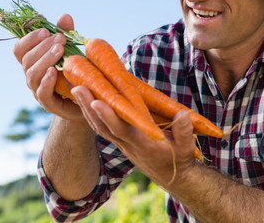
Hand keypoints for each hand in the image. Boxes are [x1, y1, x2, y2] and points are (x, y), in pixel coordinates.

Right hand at [13, 14, 82, 119]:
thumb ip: (66, 34)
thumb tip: (65, 16)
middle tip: (60, 38)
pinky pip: (42, 93)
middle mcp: (32, 75)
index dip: (29, 38)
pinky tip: (54, 71)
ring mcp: (38, 90)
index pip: (20, 49)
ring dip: (45, 59)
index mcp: (33, 62)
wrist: (87, 98)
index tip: (46, 29)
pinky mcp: (49, 104)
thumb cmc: (76, 71)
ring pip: (32, 74)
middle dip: (42, 46)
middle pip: (26, 59)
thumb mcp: (72, 50)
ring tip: (60, 49)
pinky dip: (46, 81)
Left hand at [72, 85, 196, 187]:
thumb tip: (183, 114)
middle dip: (89, 108)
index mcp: (143, 144)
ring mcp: (121, 143)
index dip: (109, 117)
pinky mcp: (120, 140)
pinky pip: (101, 127)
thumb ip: (184, 131)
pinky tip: (85, 100)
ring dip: (86, 109)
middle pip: (103, 127)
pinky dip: (91, 114)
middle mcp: (127, 144)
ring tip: (76, 88)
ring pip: (99, 127)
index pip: (122, 130)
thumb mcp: (186, 147)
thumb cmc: (180, 158)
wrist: (171, 176)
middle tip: (78, 88)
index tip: (97, 102)